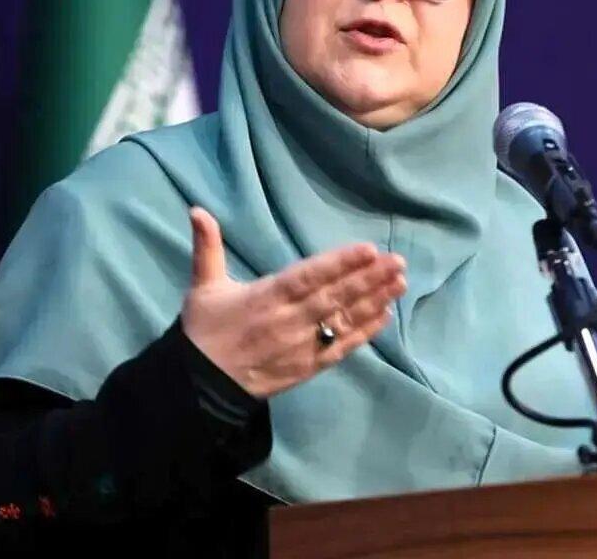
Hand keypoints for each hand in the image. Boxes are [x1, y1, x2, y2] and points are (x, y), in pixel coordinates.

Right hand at [180, 207, 406, 398]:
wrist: (201, 387)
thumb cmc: (205, 331)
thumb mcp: (202, 286)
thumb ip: (207, 247)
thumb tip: (196, 209)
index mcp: (265, 298)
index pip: (309, 277)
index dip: (339, 264)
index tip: (368, 250)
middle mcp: (288, 321)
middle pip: (334, 297)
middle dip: (368, 279)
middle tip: (398, 262)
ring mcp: (301, 346)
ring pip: (343, 320)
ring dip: (374, 301)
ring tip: (400, 283)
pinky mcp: (308, 367)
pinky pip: (341, 348)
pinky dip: (364, 333)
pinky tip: (385, 316)